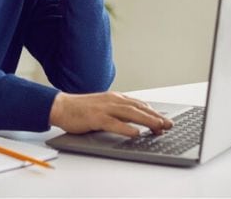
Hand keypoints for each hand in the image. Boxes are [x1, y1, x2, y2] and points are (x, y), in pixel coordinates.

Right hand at [49, 91, 173, 137]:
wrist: (61, 106)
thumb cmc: (82, 109)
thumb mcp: (104, 107)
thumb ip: (119, 112)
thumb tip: (136, 121)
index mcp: (115, 98)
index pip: (139, 104)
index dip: (154, 112)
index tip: (165, 120)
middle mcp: (113, 100)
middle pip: (139, 108)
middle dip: (156, 116)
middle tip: (169, 125)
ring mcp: (104, 108)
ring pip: (131, 114)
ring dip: (147, 120)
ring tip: (159, 127)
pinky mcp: (96, 118)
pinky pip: (114, 123)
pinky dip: (126, 128)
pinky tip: (135, 133)